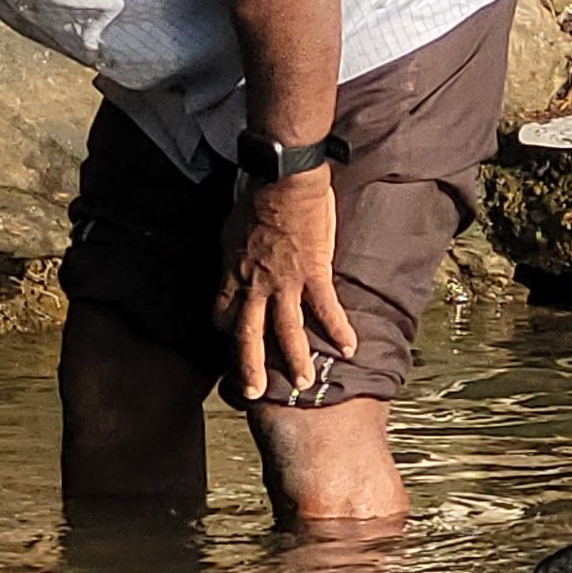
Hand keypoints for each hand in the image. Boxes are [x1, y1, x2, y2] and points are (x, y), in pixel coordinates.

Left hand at [218, 173, 359, 401]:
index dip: (226, 330)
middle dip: (249, 367)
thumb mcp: (231, 229)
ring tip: (303, 384)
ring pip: (287, 332)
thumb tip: (235, 263)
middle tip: (252, 392)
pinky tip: (348, 348)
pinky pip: (326, 309)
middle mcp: (254, 285)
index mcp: (232, 273)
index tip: (231, 340)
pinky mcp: (314, 273)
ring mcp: (284, 282)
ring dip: (296, 361)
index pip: (223, 313)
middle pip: (248, 335)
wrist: (283, 179)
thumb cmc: (256, 196)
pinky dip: (338, 330)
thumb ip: (235, 255)